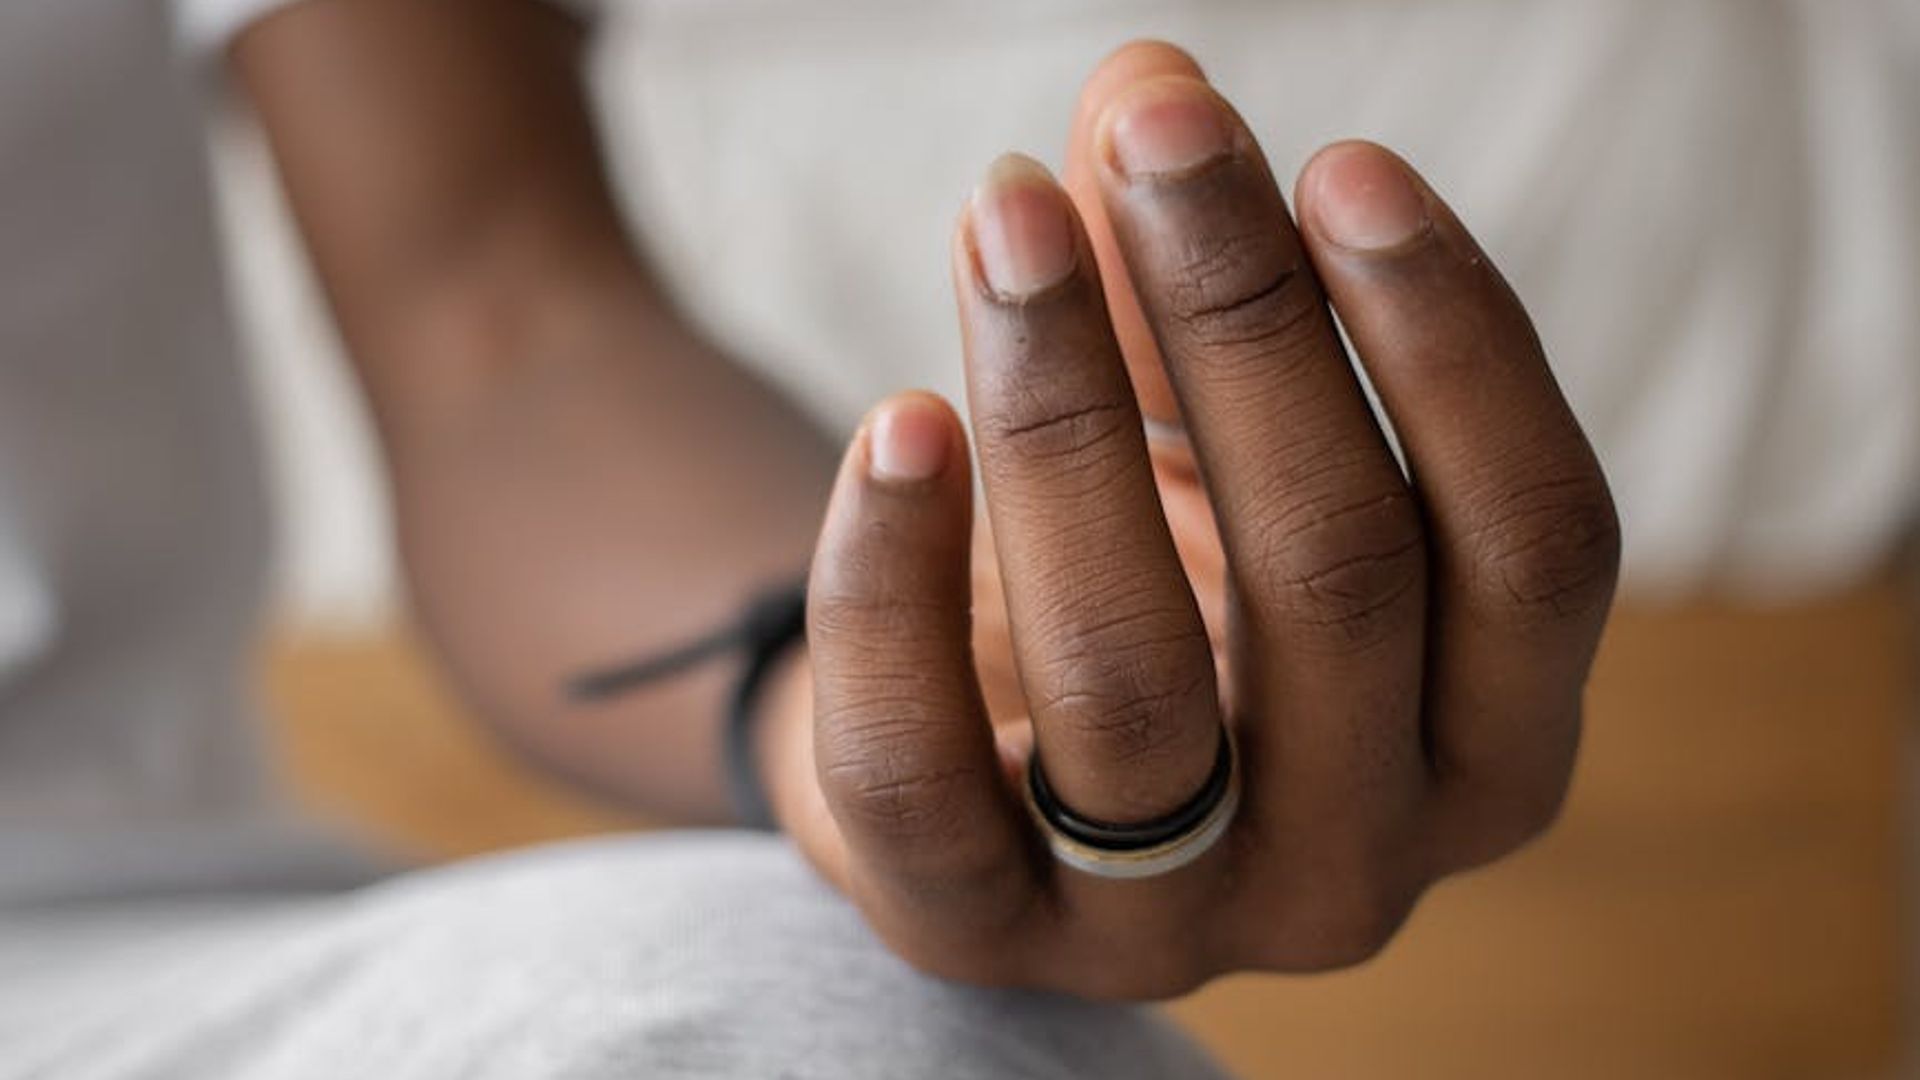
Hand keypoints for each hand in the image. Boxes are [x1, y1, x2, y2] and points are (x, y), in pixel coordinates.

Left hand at [763, 41, 1618, 999]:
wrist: (980, 753)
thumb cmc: (1152, 576)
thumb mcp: (1206, 437)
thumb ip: (1194, 279)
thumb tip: (1146, 87)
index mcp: (1487, 752)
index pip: (1538, 551)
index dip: (1454, 340)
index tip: (1341, 163)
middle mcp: (1357, 869)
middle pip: (1340, 582)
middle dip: (1244, 324)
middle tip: (1158, 133)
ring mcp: (1163, 925)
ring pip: (1131, 675)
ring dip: (1065, 413)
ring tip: (1001, 219)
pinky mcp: (975, 931)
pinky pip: (918, 768)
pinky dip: (894, 581)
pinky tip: (896, 421)